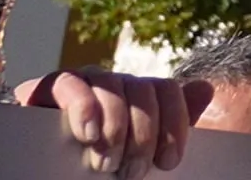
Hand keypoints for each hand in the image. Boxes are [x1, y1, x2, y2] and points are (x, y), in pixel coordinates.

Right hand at [16, 68, 209, 176]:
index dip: (175, 124)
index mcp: (138, 93)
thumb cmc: (95, 163)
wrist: (45, 172)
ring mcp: (83, 80)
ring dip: (114, 128)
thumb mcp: (138, 151)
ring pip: (111, 86)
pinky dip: (83, 107)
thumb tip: (205, 89)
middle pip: (143, 89)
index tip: (169, 162)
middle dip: (142, 136)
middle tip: (131, 172)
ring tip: (105, 164)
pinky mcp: (49, 88)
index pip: (168, 89)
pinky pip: (69, 83)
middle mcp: (114, 82)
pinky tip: (88, 134)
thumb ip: (173, 123)